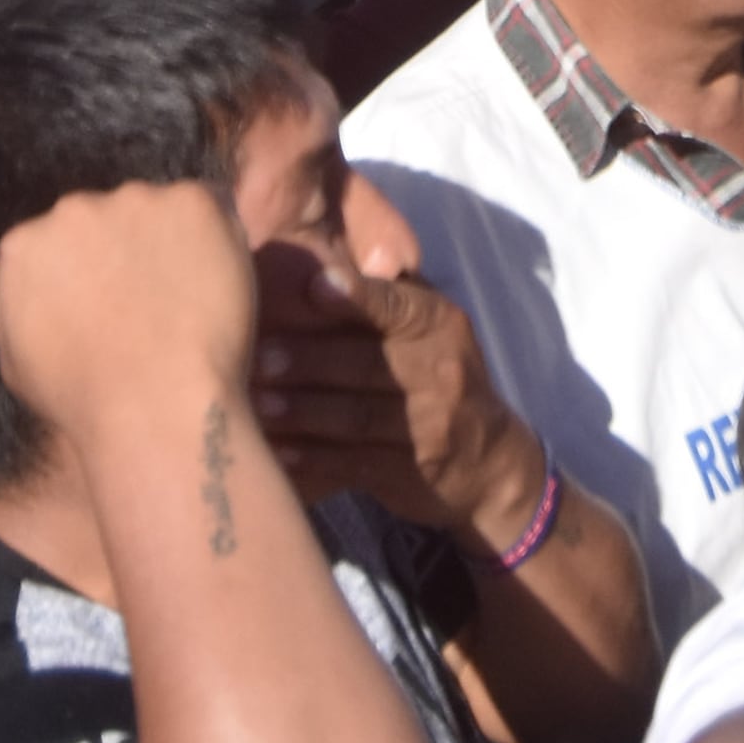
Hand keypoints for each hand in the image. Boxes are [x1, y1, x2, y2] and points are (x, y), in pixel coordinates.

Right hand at [0, 180, 255, 433]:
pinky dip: (210, 238)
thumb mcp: (17, 363)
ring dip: (164, 242)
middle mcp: (70, 210)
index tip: (105, 308)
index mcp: (23, 245)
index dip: (83, 275)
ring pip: (151, 211)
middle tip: (148, 303)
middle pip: (101, 220)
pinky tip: (210, 284)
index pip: (53, 243)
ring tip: (182, 301)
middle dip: (120, 251)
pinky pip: (203, 208)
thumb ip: (4, 311)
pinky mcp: (189, 201)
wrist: (156, 405)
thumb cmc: (84, 399)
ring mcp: (132, 201)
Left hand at [251, 226, 546, 548]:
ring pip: (356, 416)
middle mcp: (441, 373)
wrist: (488, 462)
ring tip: (255, 404)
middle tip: (257, 354)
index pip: (400, 306)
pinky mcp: (412, 474)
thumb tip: (315, 268)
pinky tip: (277, 452)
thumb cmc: (437, 378)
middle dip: (308, 359)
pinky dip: (312, 459)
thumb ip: (386, 300)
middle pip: (368, 364)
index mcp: (440, 326)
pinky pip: (354, 463)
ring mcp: (430, 428)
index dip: (358, 297)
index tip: (314, 287)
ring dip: (302, 410)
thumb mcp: (429, 331)